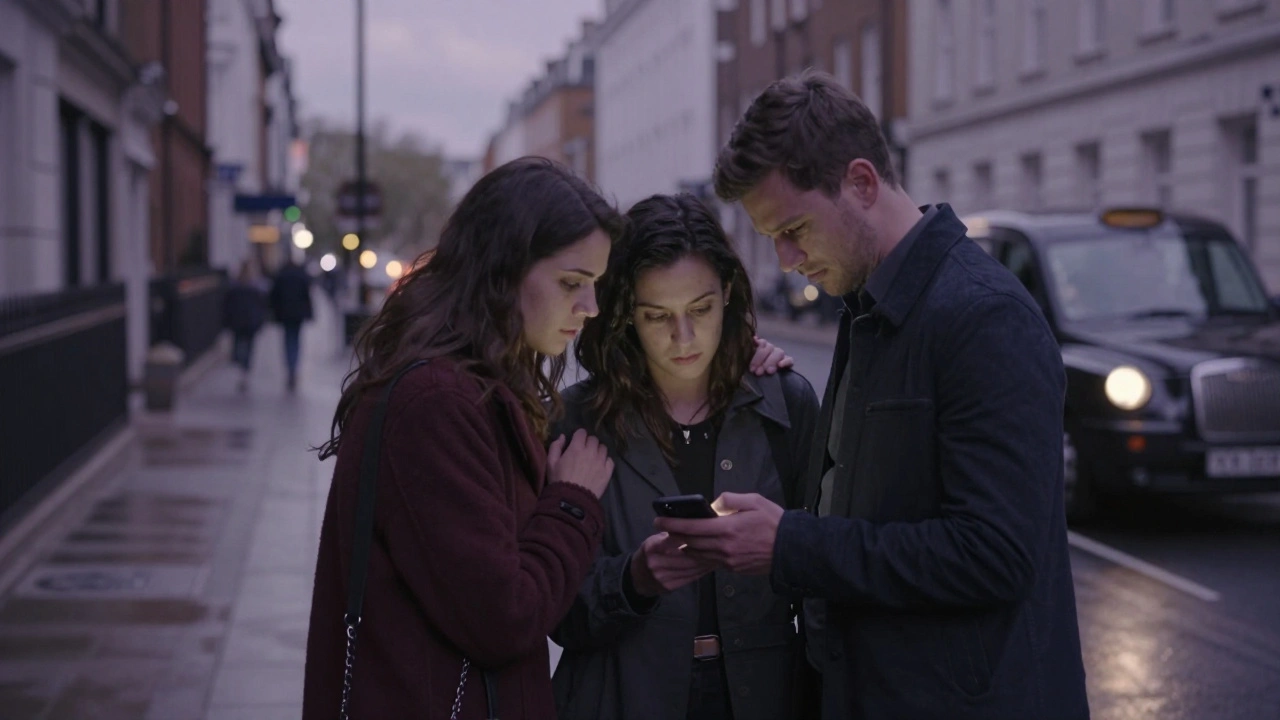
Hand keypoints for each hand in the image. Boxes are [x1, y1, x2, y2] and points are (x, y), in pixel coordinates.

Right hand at [547, 429, 613, 498]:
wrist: (572, 500)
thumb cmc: (559, 480)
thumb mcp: (551, 463)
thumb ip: (555, 447)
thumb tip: (562, 436)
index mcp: (576, 448)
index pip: (582, 432)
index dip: (579, 436)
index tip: (576, 441)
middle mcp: (591, 452)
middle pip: (594, 439)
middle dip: (588, 442)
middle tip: (584, 450)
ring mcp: (601, 462)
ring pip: (603, 448)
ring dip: (598, 451)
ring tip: (593, 458)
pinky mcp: (607, 472)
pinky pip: (610, 460)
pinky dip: (605, 461)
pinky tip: (600, 466)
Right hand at [630, 532, 717, 595]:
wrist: (637, 577)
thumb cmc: (649, 554)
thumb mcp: (654, 539)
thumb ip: (670, 534)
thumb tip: (693, 526)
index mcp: (653, 546)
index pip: (677, 539)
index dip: (695, 536)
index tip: (708, 531)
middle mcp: (657, 562)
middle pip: (688, 555)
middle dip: (706, 549)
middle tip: (719, 543)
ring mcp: (663, 576)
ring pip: (692, 567)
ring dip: (707, 560)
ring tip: (719, 553)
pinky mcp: (670, 586)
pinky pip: (691, 577)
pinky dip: (702, 570)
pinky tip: (710, 564)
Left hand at [653, 492, 782, 575]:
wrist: (791, 549)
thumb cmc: (774, 522)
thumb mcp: (754, 501)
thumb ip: (730, 499)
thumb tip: (713, 504)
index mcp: (727, 528)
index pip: (691, 527)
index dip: (672, 524)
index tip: (659, 520)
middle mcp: (724, 547)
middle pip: (689, 543)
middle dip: (673, 535)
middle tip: (663, 528)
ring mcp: (728, 560)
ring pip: (697, 554)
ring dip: (684, 546)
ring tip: (677, 538)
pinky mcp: (733, 568)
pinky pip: (710, 561)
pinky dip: (699, 554)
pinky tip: (696, 547)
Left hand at [749, 336, 794, 375]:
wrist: (767, 380)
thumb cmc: (754, 369)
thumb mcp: (750, 363)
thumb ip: (749, 352)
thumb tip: (754, 339)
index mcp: (761, 346)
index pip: (761, 343)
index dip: (756, 355)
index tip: (752, 368)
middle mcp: (771, 348)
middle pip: (769, 347)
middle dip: (762, 360)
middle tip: (758, 372)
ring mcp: (780, 354)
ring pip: (779, 352)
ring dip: (772, 361)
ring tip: (768, 371)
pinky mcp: (788, 361)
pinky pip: (789, 359)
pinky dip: (785, 362)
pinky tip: (780, 365)